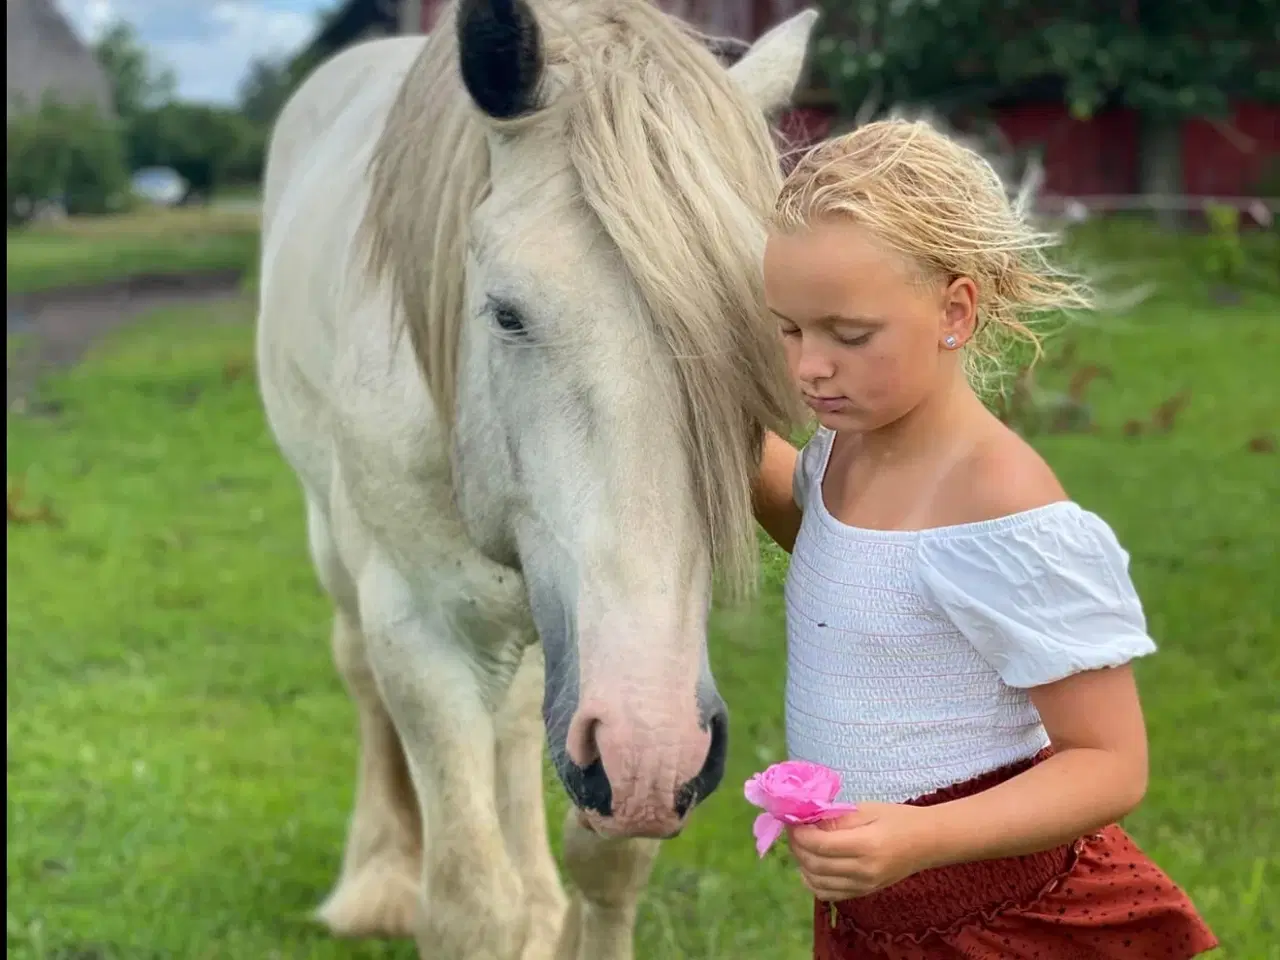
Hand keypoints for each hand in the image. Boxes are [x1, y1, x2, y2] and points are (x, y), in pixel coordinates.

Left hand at [786, 801, 935, 900]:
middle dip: (797, 846)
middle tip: (793, 830)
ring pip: (817, 882)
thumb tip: (806, 821)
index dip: (800, 834)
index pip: (820, 845)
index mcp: (866, 845)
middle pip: (815, 864)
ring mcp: (864, 886)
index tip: (792, 821)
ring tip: (801, 845)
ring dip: (801, 863)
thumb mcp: (867, 810)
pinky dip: (813, 882)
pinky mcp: (863, 893)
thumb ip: (836, 818)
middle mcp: (864, 871)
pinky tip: (811, 865)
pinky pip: (828, 894)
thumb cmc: (899, 819)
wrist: (928, 842)